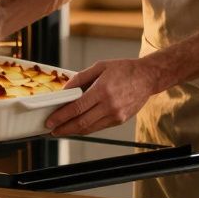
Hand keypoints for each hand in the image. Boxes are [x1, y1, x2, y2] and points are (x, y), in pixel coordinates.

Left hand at [45, 58, 168, 135]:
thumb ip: (80, 78)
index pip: (77, 108)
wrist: (148, 77)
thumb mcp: (100, 66)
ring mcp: (116, 115)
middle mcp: (109, 105)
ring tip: (61, 130)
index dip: (61, 116)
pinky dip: (86, 128)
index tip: (50, 121)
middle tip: (51, 130)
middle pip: (81, 122)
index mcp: (102, 90)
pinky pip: (98, 127)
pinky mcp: (120, 120)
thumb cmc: (124, 69)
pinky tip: (77, 126)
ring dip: (73, 131)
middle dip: (63, 128)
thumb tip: (64, 90)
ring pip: (89, 128)